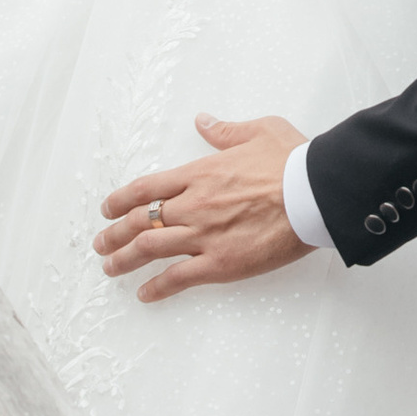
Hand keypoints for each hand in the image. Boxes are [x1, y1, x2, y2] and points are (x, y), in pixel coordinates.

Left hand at [95, 116, 309, 302]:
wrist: (315, 193)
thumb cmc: (293, 161)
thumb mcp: (259, 131)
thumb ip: (225, 130)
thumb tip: (204, 121)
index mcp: (199, 173)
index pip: (147, 188)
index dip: (121, 200)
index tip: (107, 209)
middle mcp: (194, 205)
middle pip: (140, 220)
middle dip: (114, 233)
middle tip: (101, 243)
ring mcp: (204, 236)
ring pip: (150, 249)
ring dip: (124, 260)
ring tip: (110, 267)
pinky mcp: (221, 263)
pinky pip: (178, 278)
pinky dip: (157, 288)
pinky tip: (144, 294)